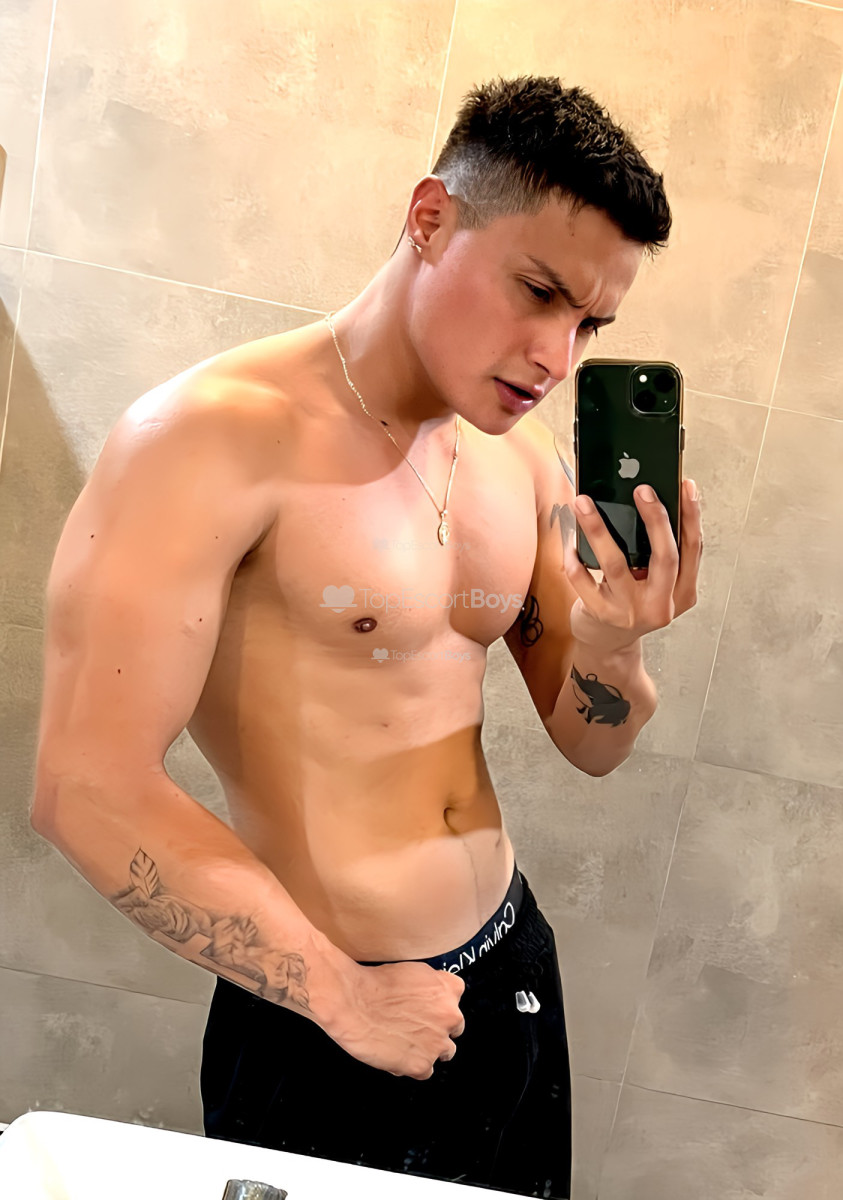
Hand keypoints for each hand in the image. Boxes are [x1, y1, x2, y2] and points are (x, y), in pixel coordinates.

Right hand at [327, 958, 465, 1079]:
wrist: (352, 1002)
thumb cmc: (374, 984)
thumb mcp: (411, 971)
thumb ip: (430, 986)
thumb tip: (431, 999)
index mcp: (448, 989)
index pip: (456, 997)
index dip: (440, 1003)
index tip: (428, 1007)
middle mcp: (449, 1015)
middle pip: (454, 1027)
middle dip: (437, 1028)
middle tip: (414, 1026)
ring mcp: (438, 1042)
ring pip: (445, 1052)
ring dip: (428, 1048)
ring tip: (405, 1043)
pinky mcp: (422, 1065)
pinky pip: (426, 1071)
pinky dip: (412, 1065)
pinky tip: (396, 1054)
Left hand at [562, 479, 702, 654]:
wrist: (608, 645)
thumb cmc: (631, 604)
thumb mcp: (656, 583)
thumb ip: (661, 554)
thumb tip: (650, 503)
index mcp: (682, 592)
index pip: (693, 548)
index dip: (692, 515)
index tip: (686, 485)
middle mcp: (661, 604)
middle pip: (665, 556)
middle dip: (655, 519)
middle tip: (642, 489)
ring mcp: (631, 612)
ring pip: (616, 564)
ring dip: (599, 529)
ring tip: (584, 503)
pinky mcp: (602, 615)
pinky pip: (585, 581)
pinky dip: (575, 558)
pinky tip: (569, 541)